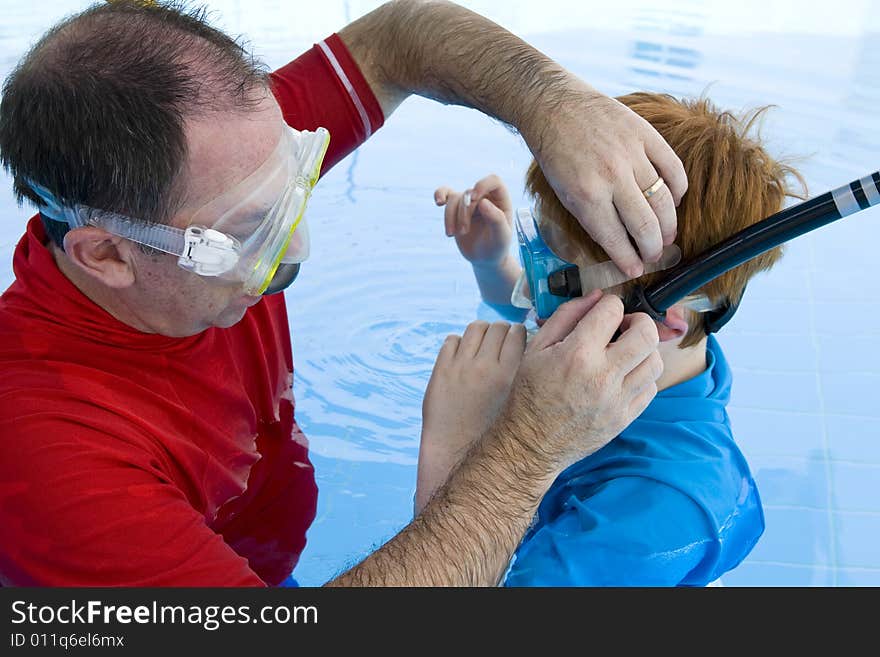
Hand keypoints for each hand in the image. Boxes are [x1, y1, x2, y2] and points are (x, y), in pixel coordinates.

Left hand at [416, 320, 525, 514]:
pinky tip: (462, 356)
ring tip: (481, 345)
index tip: (519, 339)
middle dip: (501, 332)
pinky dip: (458, 343)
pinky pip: (451, 340)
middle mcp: (487, 365)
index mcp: (512, 374)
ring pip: (475, 328)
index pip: (518, 333)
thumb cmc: (495, 437)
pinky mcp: (441, 370)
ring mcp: (461, 366)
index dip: (519, 334)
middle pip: (498, 327)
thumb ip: (530, 383)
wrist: (457, 453)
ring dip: (481, 333)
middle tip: (500, 343)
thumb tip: (541, 361)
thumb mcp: (522, 408)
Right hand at [434, 174, 512, 266]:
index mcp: (500, 199)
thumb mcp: (501, 236)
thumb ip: (496, 219)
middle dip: (464, 213)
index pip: (493, 181)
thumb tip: (482, 202)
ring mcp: (469, 201)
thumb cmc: (497, 246)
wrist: (484, 258)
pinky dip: (440, 194)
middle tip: (463, 232)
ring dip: (450, 216)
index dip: (482, 185)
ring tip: (452, 234)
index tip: (475, 199)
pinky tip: (438, 202)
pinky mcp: (456, 207)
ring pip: (454, 198)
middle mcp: (485, 196)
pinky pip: (446, 194)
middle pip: (469, 194)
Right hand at [496, 289, 662, 471]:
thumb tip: (596, 297)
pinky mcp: (625, 418)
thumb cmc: (530, 391)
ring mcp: (617, 400)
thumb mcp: (537, 347)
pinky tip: (623, 375)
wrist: (531, 442)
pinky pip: (651, 388)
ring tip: (625, 352)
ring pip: (655, 361)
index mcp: (577, 354)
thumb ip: (566, 316)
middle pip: (647, 334)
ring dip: (644, 350)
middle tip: (624, 327)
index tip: (603, 312)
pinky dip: (642, 376)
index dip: (609, 305)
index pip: (613, 310)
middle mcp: (602, 376)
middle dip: (639, 321)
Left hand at [525, 80, 687, 277]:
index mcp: (586, 196)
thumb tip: (618, 243)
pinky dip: (678, 189)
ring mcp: (632, 154)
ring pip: (664, 201)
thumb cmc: (555, 154)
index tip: (636, 270)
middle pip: (645, 226)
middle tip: (655, 256)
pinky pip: (673, 169)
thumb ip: (592, 217)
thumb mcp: (562, 193)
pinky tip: (674, 200)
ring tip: (667, 237)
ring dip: (669, 225)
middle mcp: (612, 177)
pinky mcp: (646, 135)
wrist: (553, 106)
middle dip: (653, 250)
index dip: (629, 260)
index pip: (616, 239)